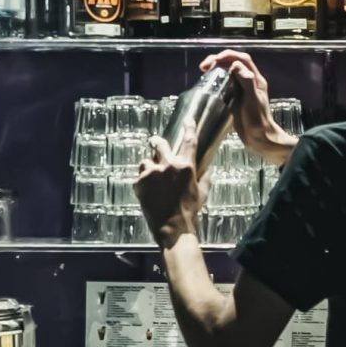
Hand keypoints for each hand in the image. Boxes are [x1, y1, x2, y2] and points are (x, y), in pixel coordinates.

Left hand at [135, 120, 209, 248]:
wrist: (172, 226)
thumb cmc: (190, 210)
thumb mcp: (203, 192)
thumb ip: (204, 177)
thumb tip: (206, 169)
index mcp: (186, 166)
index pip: (189, 140)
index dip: (189, 127)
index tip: (188, 119)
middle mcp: (168, 165)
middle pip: (160, 144)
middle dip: (156, 142)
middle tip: (155, 142)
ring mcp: (152, 173)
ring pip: (146, 161)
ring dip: (149, 166)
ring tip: (152, 178)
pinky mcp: (139, 182)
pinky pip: (140, 176)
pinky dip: (143, 181)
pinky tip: (149, 192)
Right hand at [199, 50, 296, 166]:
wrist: (260, 138)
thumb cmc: (258, 121)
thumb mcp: (252, 100)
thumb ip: (247, 82)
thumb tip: (236, 65)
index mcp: (255, 79)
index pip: (243, 59)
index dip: (228, 55)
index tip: (215, 60)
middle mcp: (250, 81)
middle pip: (235, 62)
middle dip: (219, 60)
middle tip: (204, 66)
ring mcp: (243, 89)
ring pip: (230, 71)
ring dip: (217, 68)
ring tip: (204, 71)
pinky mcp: (237, 97)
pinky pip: (227, 82)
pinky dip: (217, 79)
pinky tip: (209, 83)